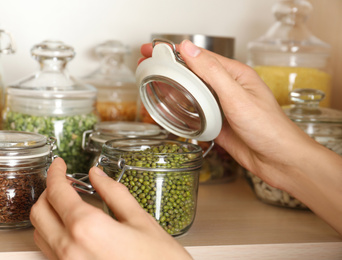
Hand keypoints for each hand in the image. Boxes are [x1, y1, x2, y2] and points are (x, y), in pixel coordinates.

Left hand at [30, 157, 191, 259]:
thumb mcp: (140, 221)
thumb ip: (114, 193)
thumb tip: (98, 175)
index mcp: (87, 228)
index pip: (57, 192)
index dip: (54, 172)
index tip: (58, 164)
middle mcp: (69, 250)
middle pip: (39, 212)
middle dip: (47, 191)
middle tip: (62, 181)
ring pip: (40, 233)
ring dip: (47, 213)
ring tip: (66, 202)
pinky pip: (50, 251)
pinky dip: (53, 233)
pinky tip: (71, 227)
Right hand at [140, 41, 315, 187]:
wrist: (277, 160)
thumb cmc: (268, 127)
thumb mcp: (237, 96)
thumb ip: (212, 72)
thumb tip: (189, 49)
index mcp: (234, 75)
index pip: (199, 57)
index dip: (174, 52)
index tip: (154, 49)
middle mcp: (225, 89)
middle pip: (191, 74)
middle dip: (168, 68)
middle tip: (145, 64)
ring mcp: (219, 107)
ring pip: (190, 94)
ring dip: (171, 88)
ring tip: (150, 84)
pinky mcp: (215, 124)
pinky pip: (193, 113)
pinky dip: (179, 110)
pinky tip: (167, 109)